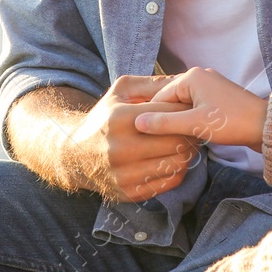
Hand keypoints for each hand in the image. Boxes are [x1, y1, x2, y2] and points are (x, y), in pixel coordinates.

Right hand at [64, 76, 198, 202]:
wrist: (75, 156)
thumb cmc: (104, 118)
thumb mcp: (119, 92)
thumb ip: (150, 83)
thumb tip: (181, 80)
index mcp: (120, 119)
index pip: (168, 113)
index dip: (185, 109)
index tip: (193, 108)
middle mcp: (121, 148)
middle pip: (175, 140)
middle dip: (191, 132)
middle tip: (196, 127)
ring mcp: (125, 173)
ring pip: (176, 162)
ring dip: (188, 152)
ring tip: (188, 142)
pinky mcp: (130, 192)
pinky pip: (169, 181)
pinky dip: (179, 169)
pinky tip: (175, 158)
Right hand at [135, 67, 266, 150]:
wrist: (266, 126)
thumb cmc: (232, 123)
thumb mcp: (195, 124)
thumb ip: (165, 123)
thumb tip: (137, 123)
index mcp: (191, 77)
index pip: (159, 97)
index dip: (151, 117)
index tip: (143, 137)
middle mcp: (198, 77)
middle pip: (170, 100)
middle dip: (165, 120)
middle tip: (157, 141)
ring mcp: (209, 87)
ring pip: (182, 106)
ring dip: (178, 122)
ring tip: (173, 140)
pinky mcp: (217, 98)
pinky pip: (194, 108)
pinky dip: (190, 120)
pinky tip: (188, 135)